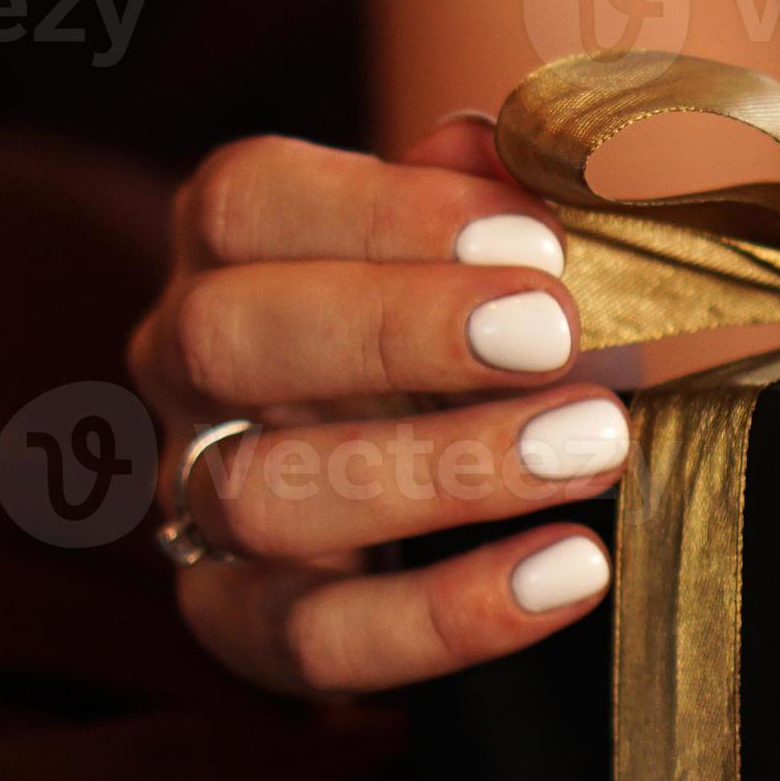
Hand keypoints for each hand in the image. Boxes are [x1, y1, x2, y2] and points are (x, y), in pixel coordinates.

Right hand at [127, 117, 627, 695]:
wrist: (478, 473)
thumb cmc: (487, 326)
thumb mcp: (499, 248)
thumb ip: (502, 189)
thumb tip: (509, 143)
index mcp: (231, 245)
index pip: (247, 201)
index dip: (384, 213)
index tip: (537, 237)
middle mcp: (186, 369)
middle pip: (222, 336)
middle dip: (395, 331)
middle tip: (558, 333)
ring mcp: (197, 502)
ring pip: (259, 495)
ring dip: (441, 471)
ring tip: (593, 446)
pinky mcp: (246, 625)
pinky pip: (317, 637)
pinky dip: (451, 614)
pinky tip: (572, 570)